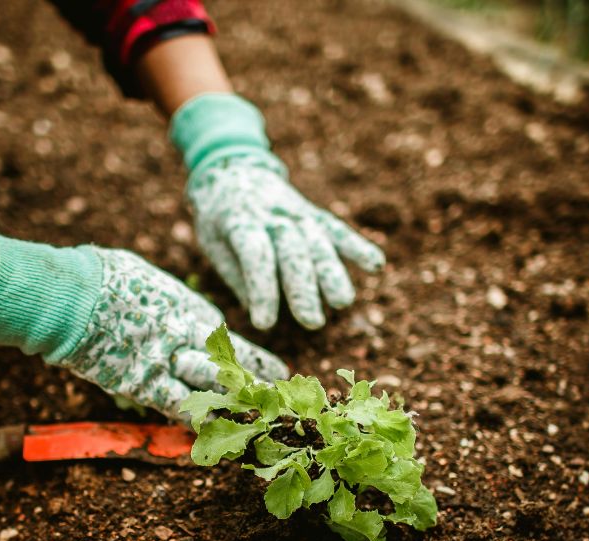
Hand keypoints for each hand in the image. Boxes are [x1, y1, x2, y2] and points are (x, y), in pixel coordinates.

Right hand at [0, 235, 287, 418]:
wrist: (73, 294)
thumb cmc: (103, 276)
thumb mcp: (147, 280)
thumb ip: (166, 300)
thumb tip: (167, 303)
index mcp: (191, 309)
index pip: (231, 342)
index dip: (255, 360)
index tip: (277, 372)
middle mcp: (188, 338)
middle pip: (232, 369)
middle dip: (257, 388)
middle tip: (279, 404)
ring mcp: (168, 363)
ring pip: (213, 391)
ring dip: (234, 409)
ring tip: (257, 424)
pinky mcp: (143, 385)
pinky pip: (177, 407)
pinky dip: (193, 422)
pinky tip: (210, 436)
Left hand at [189, 154, 384, 329]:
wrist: (233, 169)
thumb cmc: (219, 218)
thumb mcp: (212, 242)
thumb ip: (236, 274)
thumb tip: (258, 309)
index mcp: (240, 221)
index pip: (255, 255)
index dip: (261, 289)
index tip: (264, 323)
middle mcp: (273, 215)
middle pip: (292, 252)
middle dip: (303, 288)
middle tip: (311, 322)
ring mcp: (297, 213)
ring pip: (318, 243)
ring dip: (332, 273)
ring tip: (342, 302)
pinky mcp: (314, 215)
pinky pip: (337, 230)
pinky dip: (357, 246)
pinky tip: (376, 265)